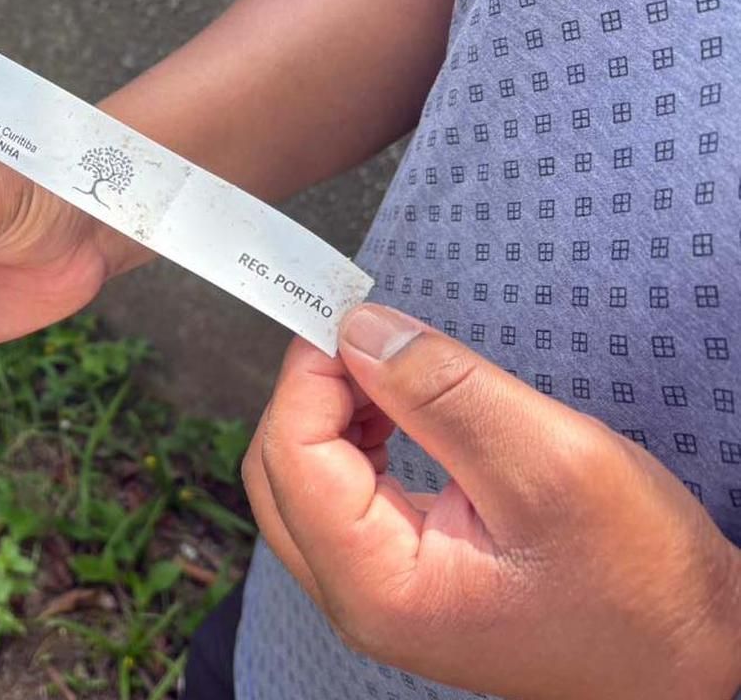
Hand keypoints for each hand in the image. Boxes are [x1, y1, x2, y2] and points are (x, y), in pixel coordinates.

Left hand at [244, 304, 740, 699]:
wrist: (693, 657)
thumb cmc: (642, 583)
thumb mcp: (551, 465)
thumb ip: (444, 393)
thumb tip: (360, 332)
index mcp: (377, 587)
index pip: (290, 455)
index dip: (309, 374)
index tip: (347, 316)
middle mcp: (358, 600)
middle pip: (279, 469)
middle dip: (312, 391)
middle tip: (369, 334)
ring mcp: (375, 593)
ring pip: (304, 479)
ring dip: (334, 411)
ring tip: (392, 369)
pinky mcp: (401, 576)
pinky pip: (343, 495)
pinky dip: (357, 439)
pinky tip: (398, 408)